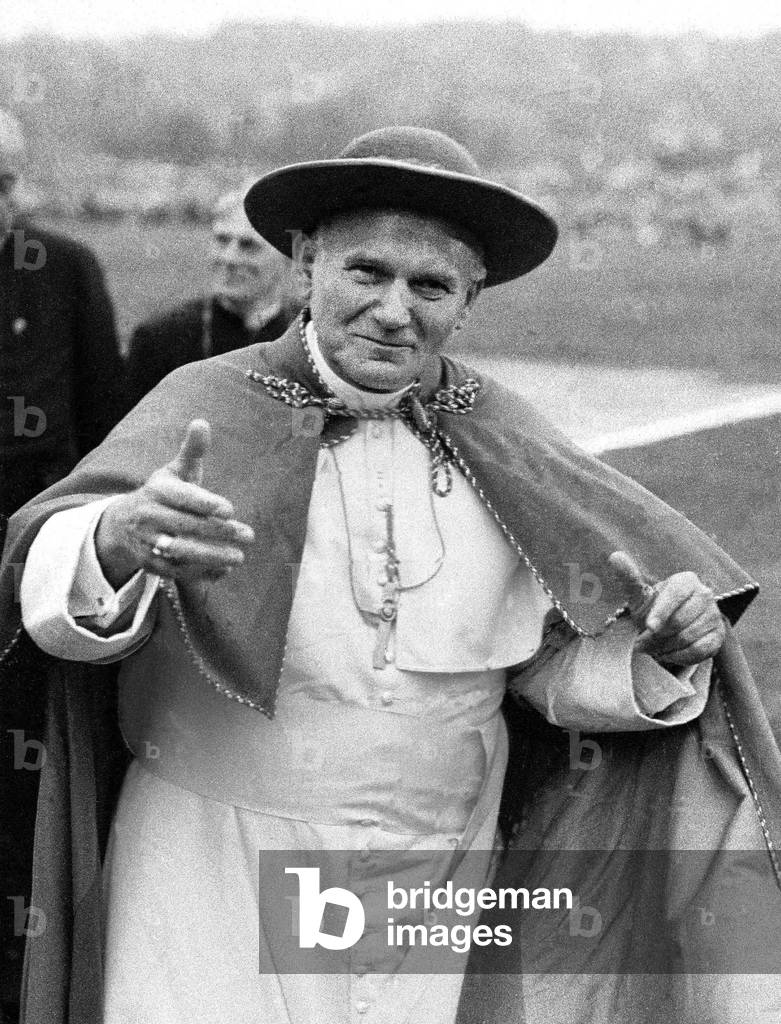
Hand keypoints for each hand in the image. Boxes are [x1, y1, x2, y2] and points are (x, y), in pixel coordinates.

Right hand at [94, 419, 254, 586]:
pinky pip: (176, 572)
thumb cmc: (163, 493)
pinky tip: (225, 569)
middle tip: (248, 535)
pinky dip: (201, 573)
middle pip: (184, 526)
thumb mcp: (175, 470)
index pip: (181, 497)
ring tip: (239, 557)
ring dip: (211, 556)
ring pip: (180, 552)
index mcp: (157, 490)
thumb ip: (192, 450)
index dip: (204, 503)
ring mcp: (148, 542)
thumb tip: (202, 422)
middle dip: (218, 532)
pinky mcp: (150, 565)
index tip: (229, 509)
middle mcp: (148, 516)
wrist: (123, 524)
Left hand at [608, 550, 724, 666]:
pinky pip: (699, 650)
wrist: (670, 625)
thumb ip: (629, 577)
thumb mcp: (640, 594)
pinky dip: (679, 656)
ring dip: (665, 647)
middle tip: (643, 641)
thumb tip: (615, 557)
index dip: (661, 612)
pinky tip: (668, 653)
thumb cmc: (653, 607)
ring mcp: (714, 615)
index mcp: (686, 581)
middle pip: (681, 620)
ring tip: (653, 647)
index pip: (676, 594)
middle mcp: (705, 595)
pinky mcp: (718, 635)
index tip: (649, 626)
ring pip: (688, 637)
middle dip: (658, 635)